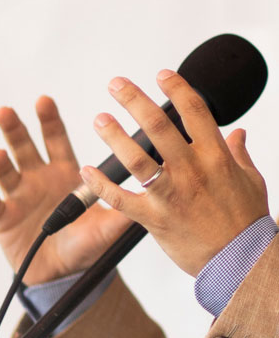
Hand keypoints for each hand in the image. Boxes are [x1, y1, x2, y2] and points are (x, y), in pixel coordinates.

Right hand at [0, 96, 132, 284]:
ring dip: (0, 162)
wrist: (64, 274)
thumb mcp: (108, 227)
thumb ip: (125, 210)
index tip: (44, 100)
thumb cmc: (85, 244)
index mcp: (63, 173)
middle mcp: (38, 179)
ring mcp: (19, 197)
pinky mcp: (5, 219)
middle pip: (24, 147)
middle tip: (6, 112)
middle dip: (14, 130)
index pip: (55, 139)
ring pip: (6, 172)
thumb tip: (153, 191)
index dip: (49, 120)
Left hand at [80, 69, 269, 276]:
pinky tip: (87, 171)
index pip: (195, 112)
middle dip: (134, 101)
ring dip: (114, 136)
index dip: (176, 89)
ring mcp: (170, 195)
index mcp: (215, 157)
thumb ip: (238, 154)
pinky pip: (121, 199)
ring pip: (136, 159)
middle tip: (116, 85)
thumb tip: (237, 133)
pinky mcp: (154, 219)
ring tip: (100, 119)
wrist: (239, 262)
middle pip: (159, 127)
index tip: (161, 75)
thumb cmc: (246, 223)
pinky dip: (101, 185)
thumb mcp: (251, 181)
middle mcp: (191, 171)